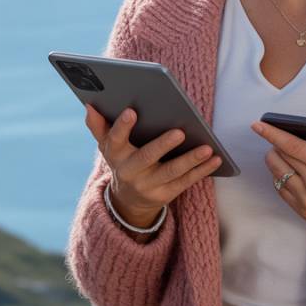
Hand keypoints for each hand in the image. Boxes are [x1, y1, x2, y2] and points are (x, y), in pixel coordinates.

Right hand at [84, 103, 221, 227]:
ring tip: (208, 147)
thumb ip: (98, 125)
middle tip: (180, 131)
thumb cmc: (122, 159)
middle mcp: (130, 172)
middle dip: (163, 145)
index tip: (132, 111)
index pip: (115, 140)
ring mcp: (149, 186)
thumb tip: (90, 104)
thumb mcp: (107, 145)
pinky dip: (202, 170)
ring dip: (191, 160)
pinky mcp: (166, 195)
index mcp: (115, 155)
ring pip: (172, 172)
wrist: (129, 200)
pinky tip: (216, 158)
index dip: (122, 127)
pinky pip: (187, 181)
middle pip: (147, 157)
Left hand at [251, 122, 305, 261]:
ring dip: (275, 161)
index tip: (257, 124)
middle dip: (274, 145)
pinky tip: (286, 173)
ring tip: (280, 154)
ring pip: (277, 175)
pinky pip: (282, 192)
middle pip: (280, 158)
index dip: (272, 133)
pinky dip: (279, 178)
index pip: (292, 145)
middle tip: (276, 138)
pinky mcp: (304, 213)